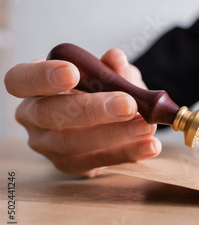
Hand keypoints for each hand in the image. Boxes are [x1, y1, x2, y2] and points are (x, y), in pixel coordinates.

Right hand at [4, 49, 160, 176]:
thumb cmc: (97, 91)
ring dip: (115, 134)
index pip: (21, 79)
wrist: (104, 120)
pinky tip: (150, 145)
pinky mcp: (71, 166)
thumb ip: (110, 67)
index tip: (72, 73)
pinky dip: (129, 153)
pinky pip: (98, 162)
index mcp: (33, 87)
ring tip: (147, 126)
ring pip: (73, 143)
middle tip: (128, 105)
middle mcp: (33, 117)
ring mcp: (48, 146)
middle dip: (91, 109)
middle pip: (50, 114)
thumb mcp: (106, 75)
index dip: (43, 76)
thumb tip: (115, 58)